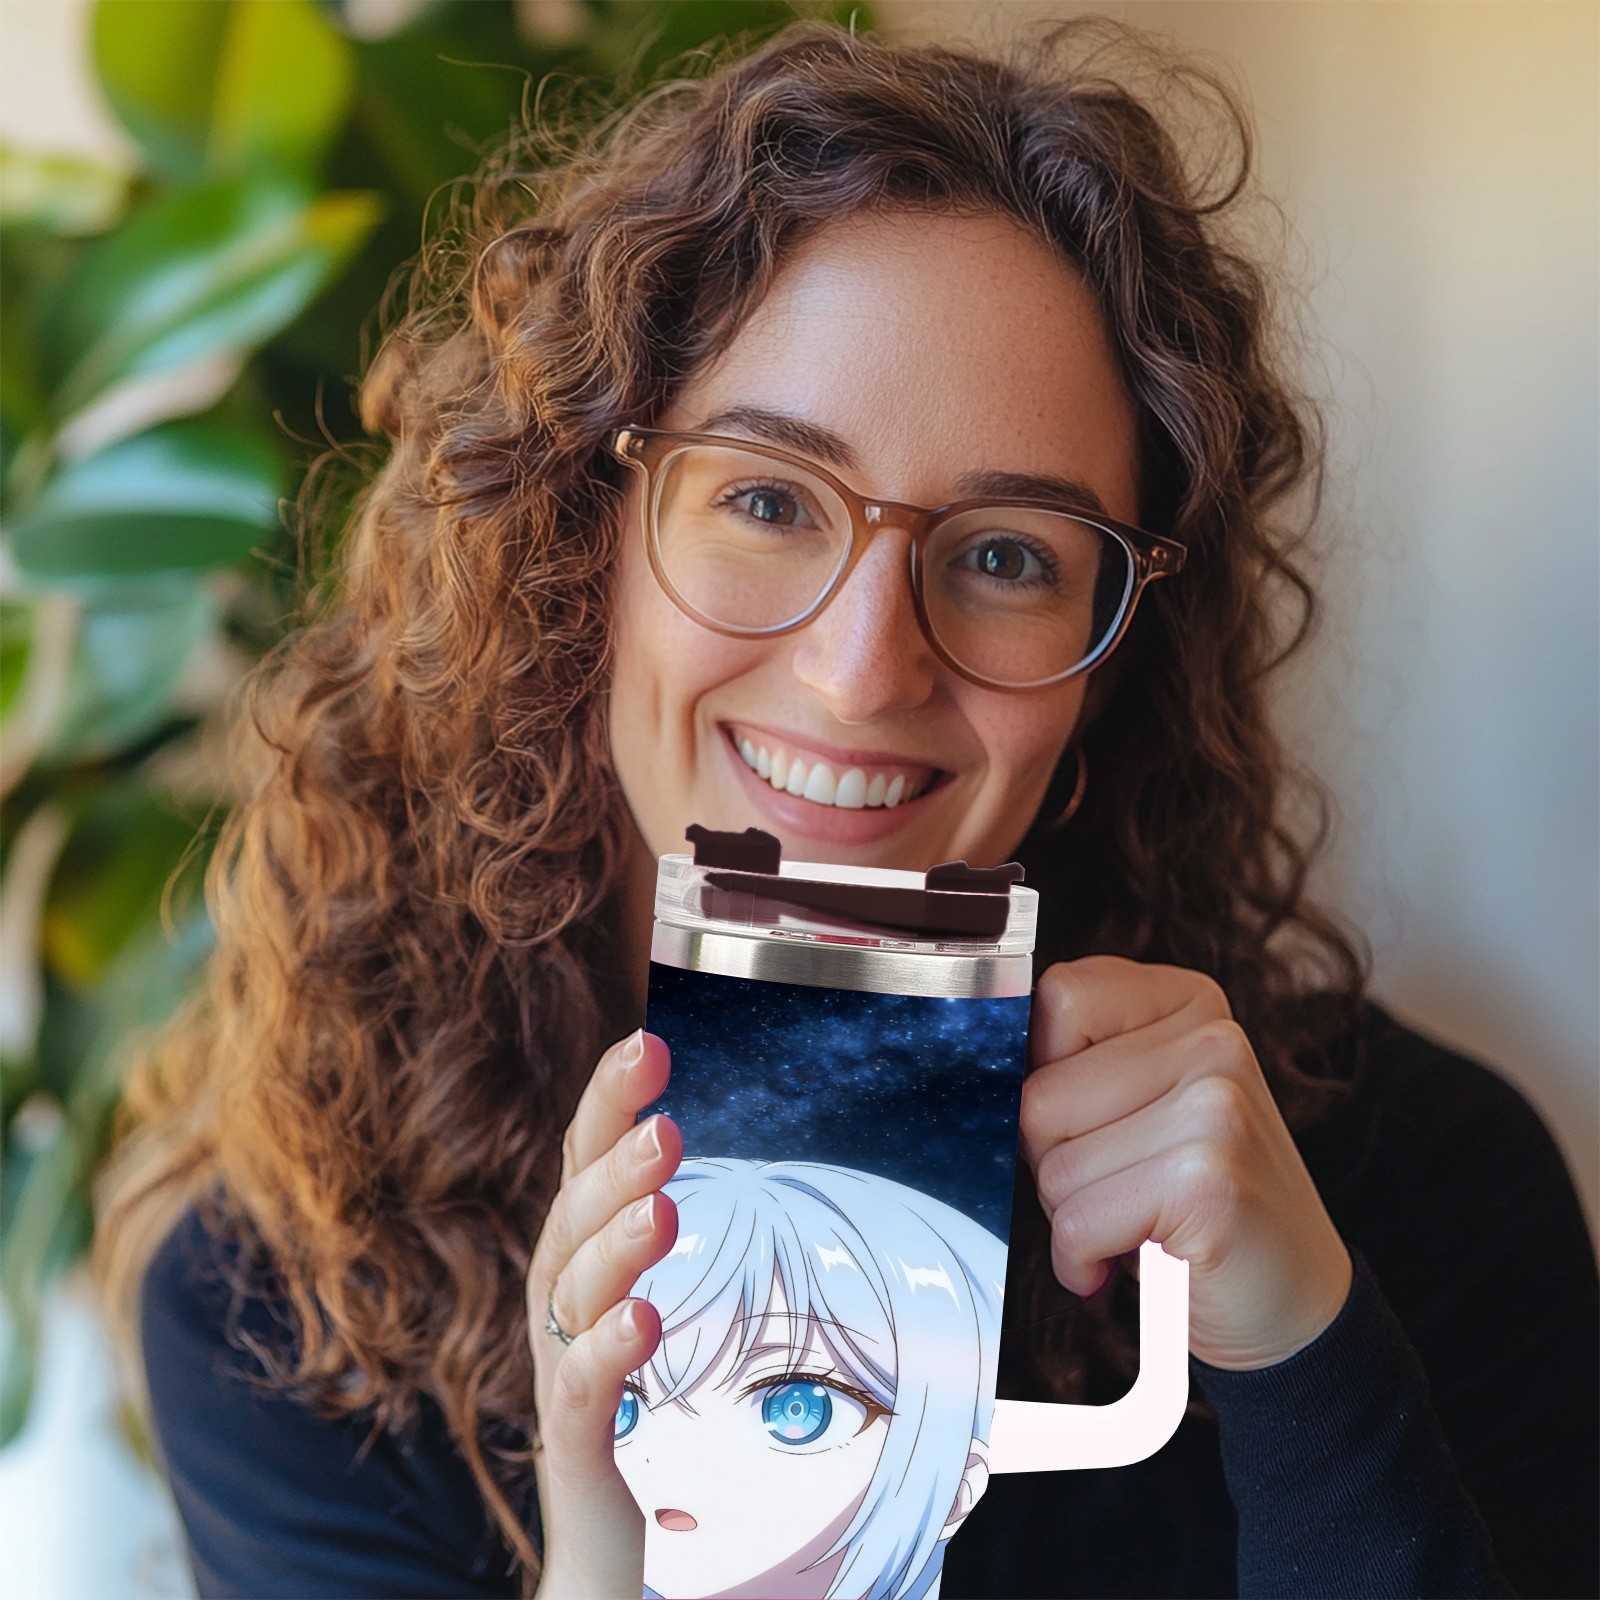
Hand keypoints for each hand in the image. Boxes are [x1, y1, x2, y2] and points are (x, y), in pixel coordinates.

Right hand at [525, 1029, 680, 1597]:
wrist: (597, 1553)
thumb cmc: (622, 1419)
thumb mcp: (629, 1312)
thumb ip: (633, 1235)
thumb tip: (663, 1123)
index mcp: (576, 1273)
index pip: (581, 1174)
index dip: (604, 1107)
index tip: (646, 1042)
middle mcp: (558, 1314)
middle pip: (570, 1225)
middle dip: (611, 1164)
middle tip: (666, 1121)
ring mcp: (561, 1381)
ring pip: (571, 1300)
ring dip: (615, 1244)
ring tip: (666, 1202)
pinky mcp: (577, 1454)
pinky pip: (581, 1398)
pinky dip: (606, 1354)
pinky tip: (643, 1320)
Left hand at [1021, 957, 1351, 1369]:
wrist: (1295, 1305)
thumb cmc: (1195, 1203)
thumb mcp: (1144, 1104)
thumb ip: (1081, 1062)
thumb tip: (981, 1065)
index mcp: (1191, 1002)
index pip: (1058, 997)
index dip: (1045, 1073)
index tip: (1088, 1121)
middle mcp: (1213, 1040)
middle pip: (1040, 1095)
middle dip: (1055, 1160)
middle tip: (1120, 1188)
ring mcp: (1216, 1105)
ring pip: (1052, 1164)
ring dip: (1072, 1216)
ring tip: (1135, 1222)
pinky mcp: (1207, 1179)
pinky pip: (1078, 1222)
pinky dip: (1083, 1260)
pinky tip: (1129, 1262)